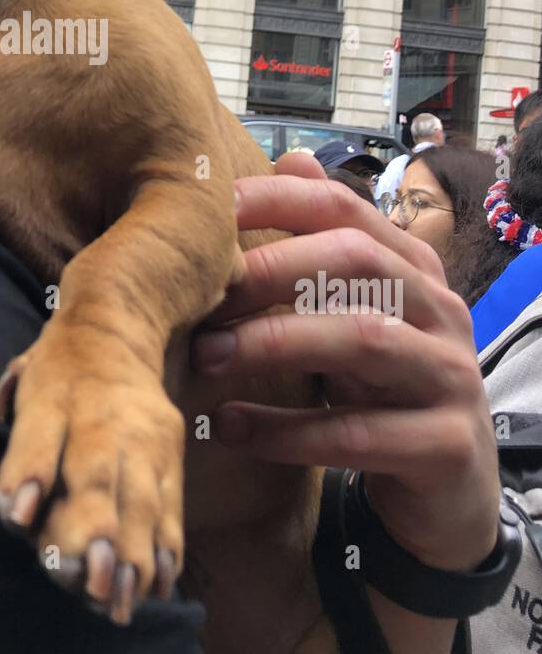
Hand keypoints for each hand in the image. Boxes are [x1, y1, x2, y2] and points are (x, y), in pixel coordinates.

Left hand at [191, 153, 500, 575]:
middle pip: (359, 264)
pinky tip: (230, 425)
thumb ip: (326, 245)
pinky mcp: (446, 447)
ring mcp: (452, 378)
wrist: (449, 494)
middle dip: (272, 270)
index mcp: (415, 270)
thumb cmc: (385, 390)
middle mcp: (443, 312)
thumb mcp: (359, 313)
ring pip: (362, 341)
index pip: (347, 210)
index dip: (277, 201)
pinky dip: (288, 430)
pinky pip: (359, 433)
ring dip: (274, 342)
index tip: (209, 208)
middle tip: (202, 292)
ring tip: (205, 356)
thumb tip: (291, 159)